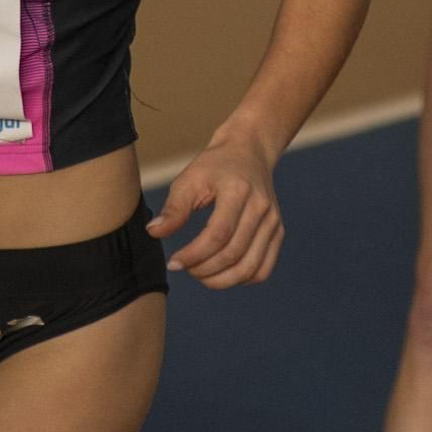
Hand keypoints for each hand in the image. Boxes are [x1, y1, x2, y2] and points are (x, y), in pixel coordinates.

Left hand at [146, 134, 282, 288]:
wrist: (248, 151)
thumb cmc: (214, 166)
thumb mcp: (189, 179)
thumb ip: (173, 208)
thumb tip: (154, 233)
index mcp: (239, 190)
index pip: (218, 235)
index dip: (194, 255)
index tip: (174, 263)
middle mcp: (261, 207)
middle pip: (233, 254)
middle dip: (204, 270)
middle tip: (185, 269)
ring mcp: (273, 221)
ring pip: (250, 268)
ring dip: (222, 280)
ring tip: (200, 275)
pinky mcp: (277, 232)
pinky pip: (263, 269)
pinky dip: (241, 279)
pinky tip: (222, 273)